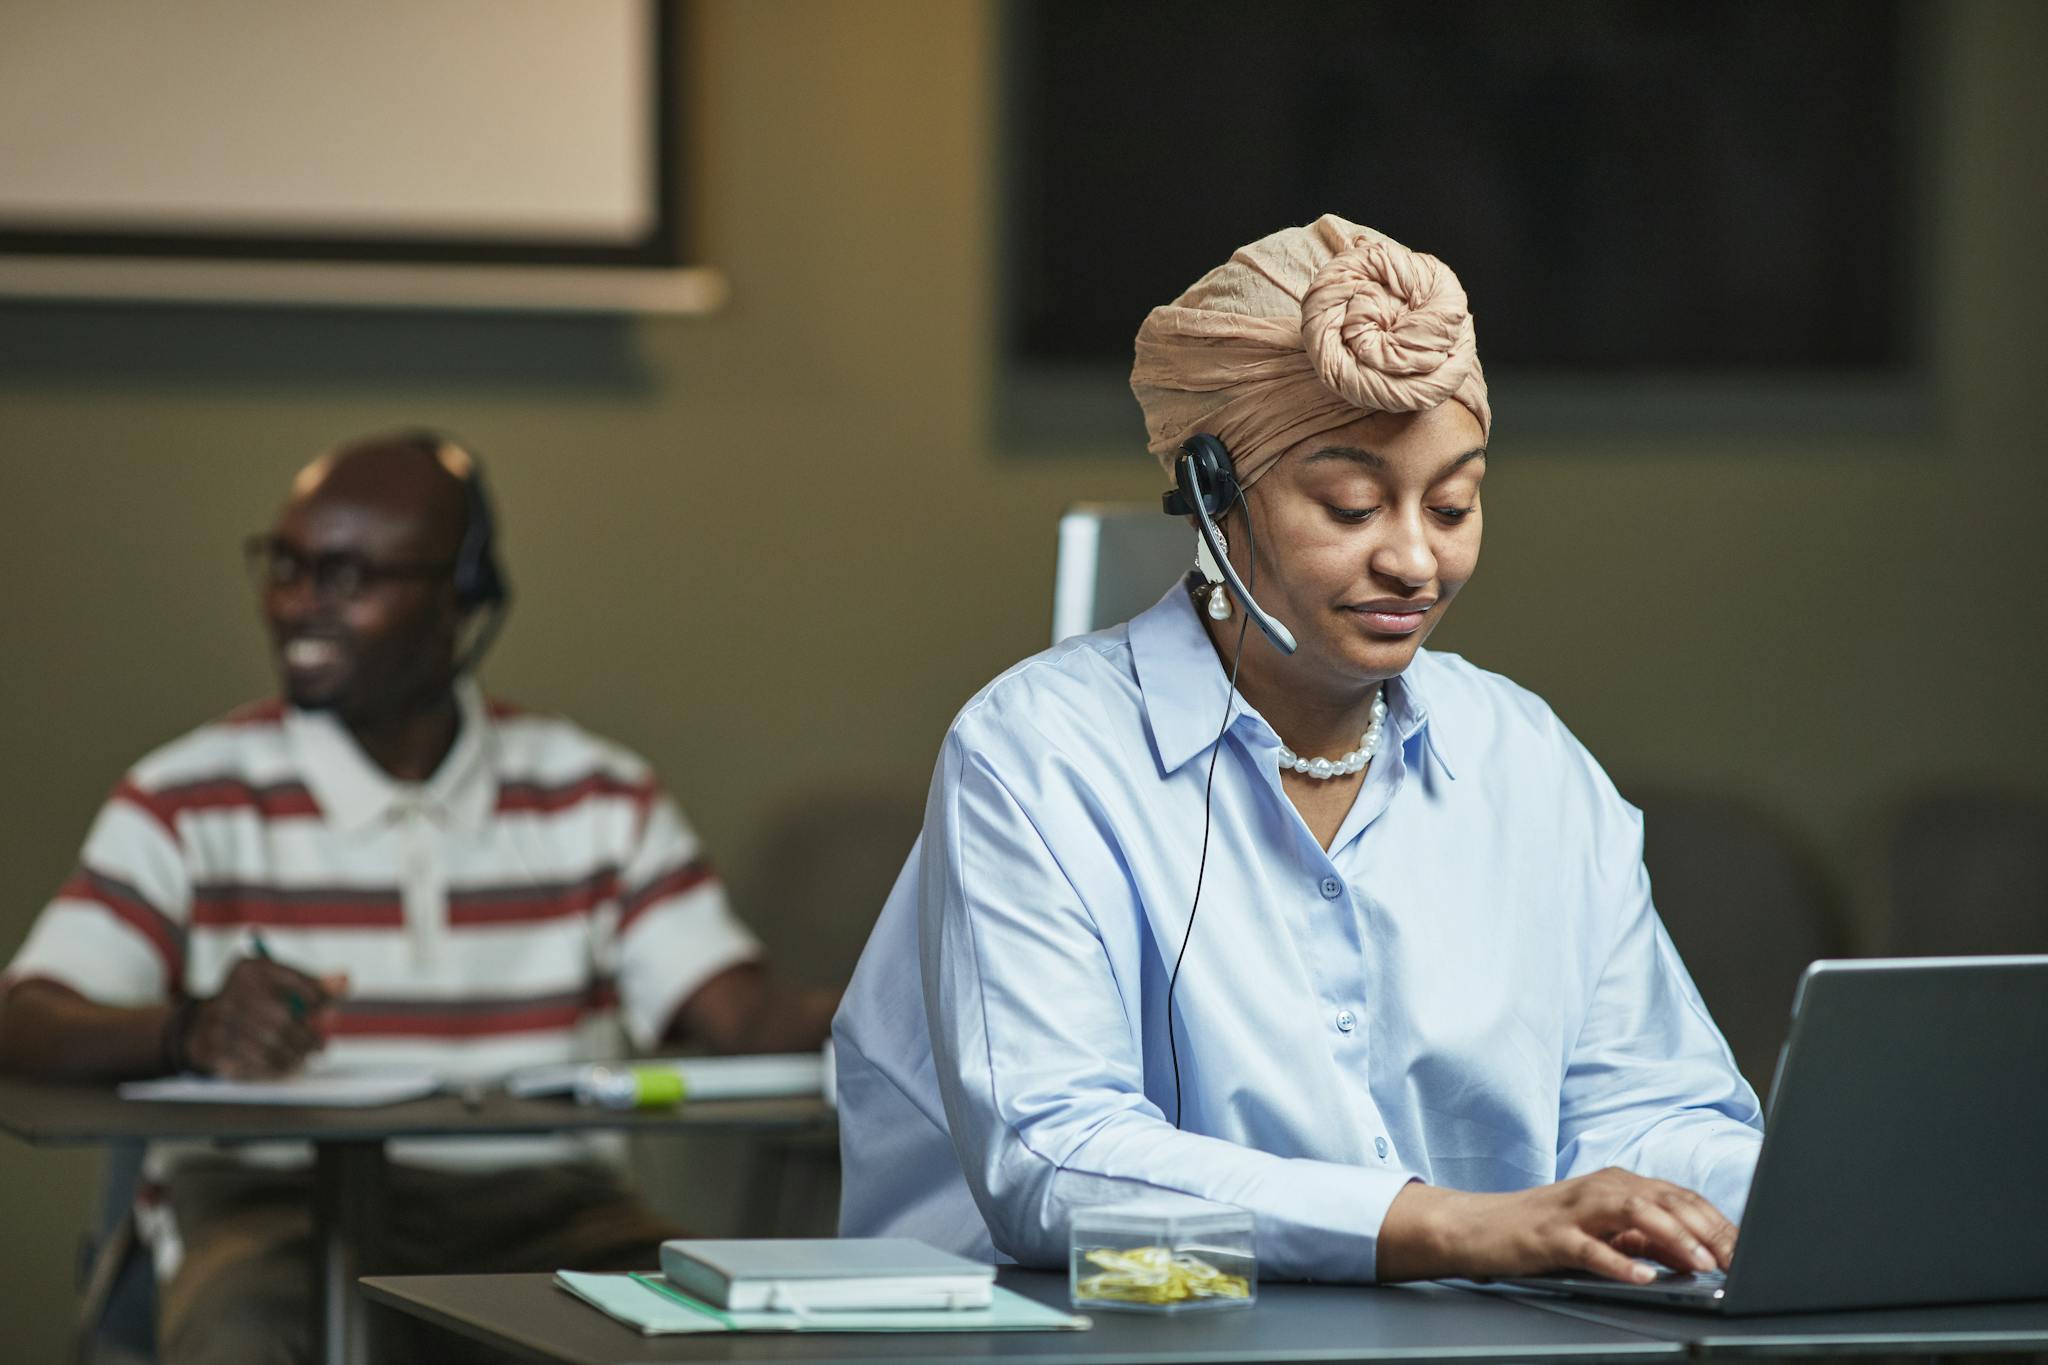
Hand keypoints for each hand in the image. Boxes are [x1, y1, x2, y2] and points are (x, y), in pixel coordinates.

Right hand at [183, 957, 348, 1078]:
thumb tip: (346, 981)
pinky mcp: (213, 1047)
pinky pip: (252, 1063)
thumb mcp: (282, 982)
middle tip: (321, 1047)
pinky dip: (275, 1068)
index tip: (326, 1013)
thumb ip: (316, 984)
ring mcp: (219, 1020)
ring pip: (270, 1044)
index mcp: (252, 968)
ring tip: (304, 1058)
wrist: (204, 1024)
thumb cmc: (256, 1001)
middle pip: (283, 1018)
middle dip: (308, 1036)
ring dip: (295, 1055)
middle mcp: (233, 990)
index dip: (318, 1001)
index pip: (297, 983)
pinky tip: (284, 1066)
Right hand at [1377, 1167, 1737, 1283]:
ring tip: (1701, 1264)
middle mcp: (1600, 1187)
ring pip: (1633, 1213)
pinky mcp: (1549, 1235)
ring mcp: (1574, 1209)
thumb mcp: (1603, 1230)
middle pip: (1664, 1200)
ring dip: (1672, 1238)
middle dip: (1707, 1230)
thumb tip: (1697, 1254)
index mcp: (1618, 1183)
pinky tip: (1642, 1276)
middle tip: (1738, 1260)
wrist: (1478, 1227)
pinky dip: (1618, 1261)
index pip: (1680, 1197)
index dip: (1717, 1223)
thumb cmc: (1544, 1230)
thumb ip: (1645, 1237)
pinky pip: (1589, 1247)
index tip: (1748, 1251)